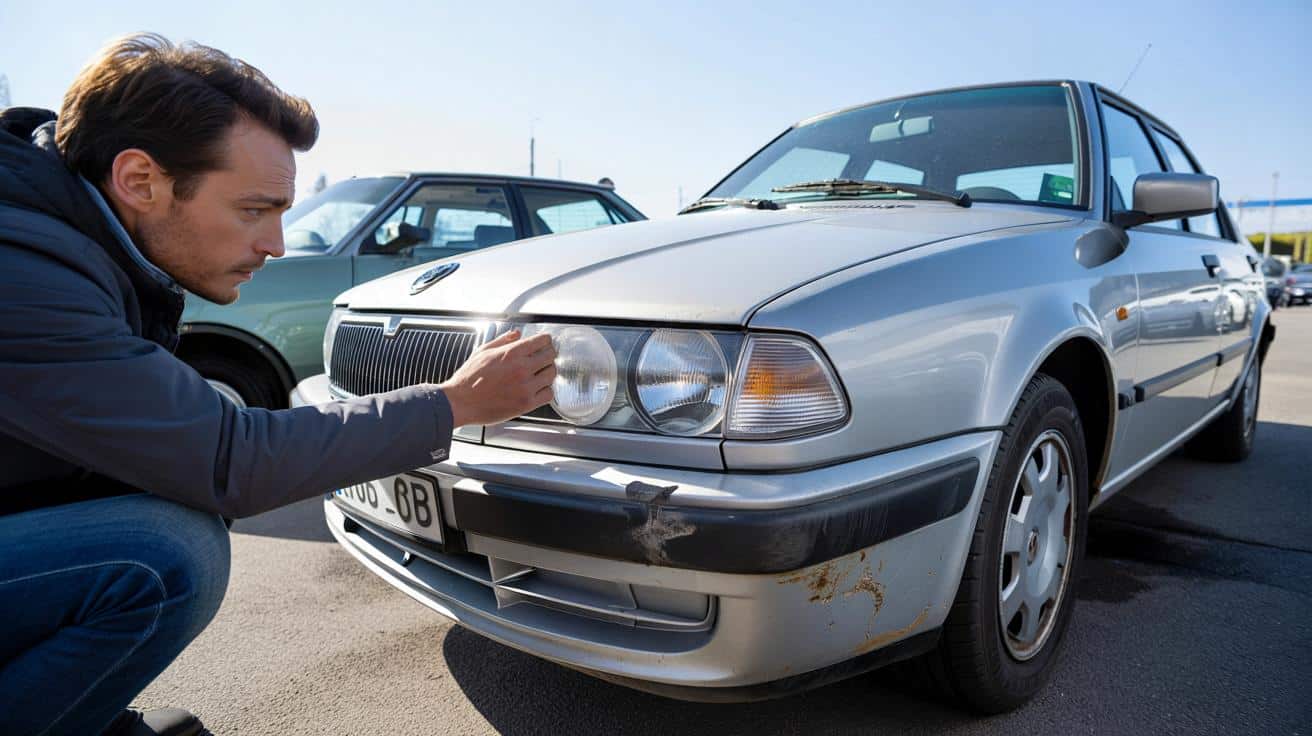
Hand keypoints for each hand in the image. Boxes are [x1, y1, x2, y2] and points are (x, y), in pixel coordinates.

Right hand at [437, 330, 555, 426]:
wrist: (460, 402)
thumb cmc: (468, 378)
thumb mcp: (483, 351)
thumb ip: (502, 340)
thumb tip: (516, 334)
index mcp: (511, 353)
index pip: (542, 341)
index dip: (545, 341)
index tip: (544, 343)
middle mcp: (521, 368)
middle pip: (551, 356)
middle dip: (548, 355)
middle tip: (544, 358)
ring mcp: (525, 387)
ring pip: (551, 374)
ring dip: (547, 372)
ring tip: (539, 373)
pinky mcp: (526, 404)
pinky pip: (548, 394)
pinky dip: (545, 390)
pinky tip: (538, 389)